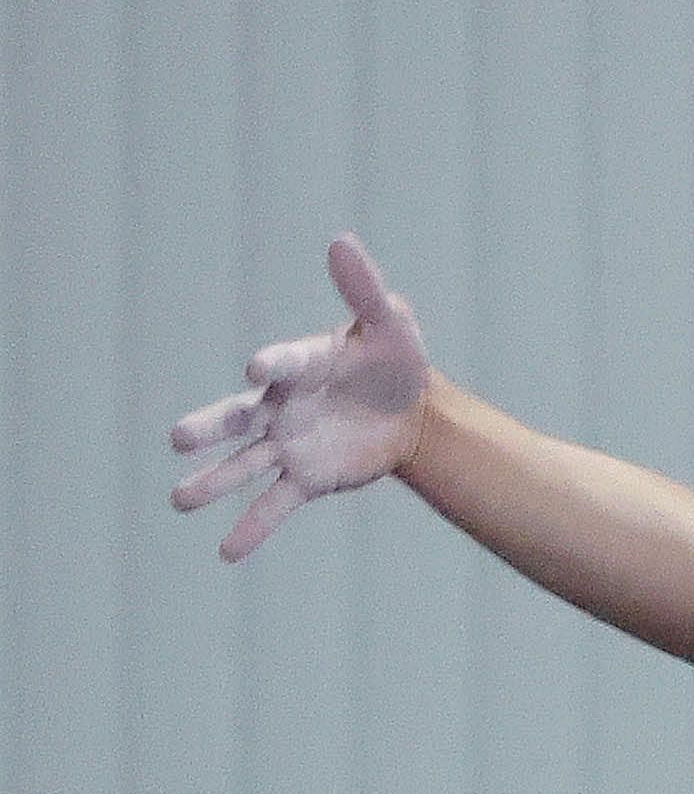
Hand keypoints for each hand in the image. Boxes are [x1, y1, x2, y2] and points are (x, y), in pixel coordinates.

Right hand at [169, 233, 432, 560]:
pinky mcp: (305, 478)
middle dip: (211, 428)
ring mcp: (289, 445)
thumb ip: (365, 290)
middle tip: (179, 439)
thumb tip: (342, 240)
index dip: (274, 364)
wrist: (413, 412)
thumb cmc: (394, 359)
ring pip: (245, 464)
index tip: (258, 368)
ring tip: (179, 500)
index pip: (286, 364)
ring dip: (214, 482)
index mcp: (303, 366)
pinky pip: (274, 503)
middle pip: (238, 418)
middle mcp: (282, 407)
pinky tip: (226, 552)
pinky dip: (252, 528)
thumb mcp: (390, 324)